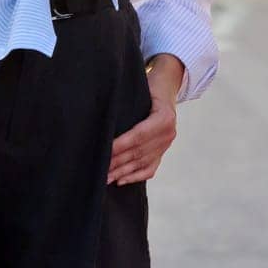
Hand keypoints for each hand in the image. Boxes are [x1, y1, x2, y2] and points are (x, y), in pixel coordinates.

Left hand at [107, 54, 183, 186]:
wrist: (167, 88)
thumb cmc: (150, 87)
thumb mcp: (142, 90)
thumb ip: (128, 104)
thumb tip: (104, 119)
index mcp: (164, 117)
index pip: (138, 136)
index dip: (120, 145)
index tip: (104, 151)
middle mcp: (168, 133)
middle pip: (139, 152)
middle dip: (118, 162)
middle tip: (99, 169)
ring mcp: (167, 145)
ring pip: (142, 163)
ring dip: (122, 172)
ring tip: (105, 178)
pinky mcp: (163, 152)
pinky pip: (150, 168)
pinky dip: (135, 176)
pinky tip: (120, 180)